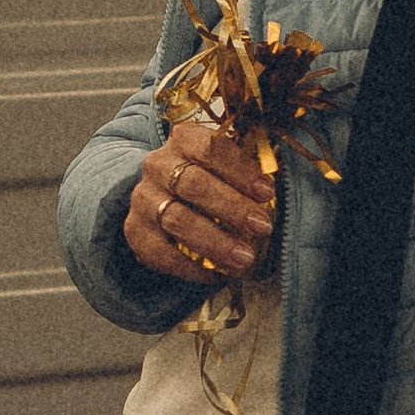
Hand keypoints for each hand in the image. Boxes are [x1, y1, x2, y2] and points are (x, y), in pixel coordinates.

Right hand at [124, 118, 275, 284]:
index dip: (240, 170)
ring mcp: (143, 198)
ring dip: (214, 241)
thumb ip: (251, 171)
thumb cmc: (212, 178)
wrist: (166, 196)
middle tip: (262, 226)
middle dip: (231, 207)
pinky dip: (190, 266)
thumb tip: (279, 190)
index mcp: (184, 139)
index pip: (210, 147)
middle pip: (193, 184)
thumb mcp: (230, 165)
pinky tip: (216, 274)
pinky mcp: (135, 231)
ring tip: (244, 258)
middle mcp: (158, 165)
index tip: (267, 192)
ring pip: (177, 218)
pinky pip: (160, 252)